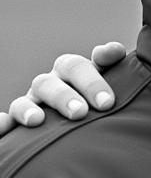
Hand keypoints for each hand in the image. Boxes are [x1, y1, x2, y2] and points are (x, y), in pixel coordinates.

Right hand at [0, 42, 126, 134]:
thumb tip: (112, 50)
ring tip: (37, 121)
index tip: (106, 102)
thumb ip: (111, 63)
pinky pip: (4, 121)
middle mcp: (51, 84)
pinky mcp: (18, 122)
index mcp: (73, 71)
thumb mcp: (111, 84)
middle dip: (64, 98)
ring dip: (28, 109)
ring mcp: (32, 102)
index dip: (91, 82)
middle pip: (50, 84)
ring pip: (24, 101)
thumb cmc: (104, 100)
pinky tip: (3, 127)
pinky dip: (1, 123)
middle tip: (80, 113)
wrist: (89, 118)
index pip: (78, 68)